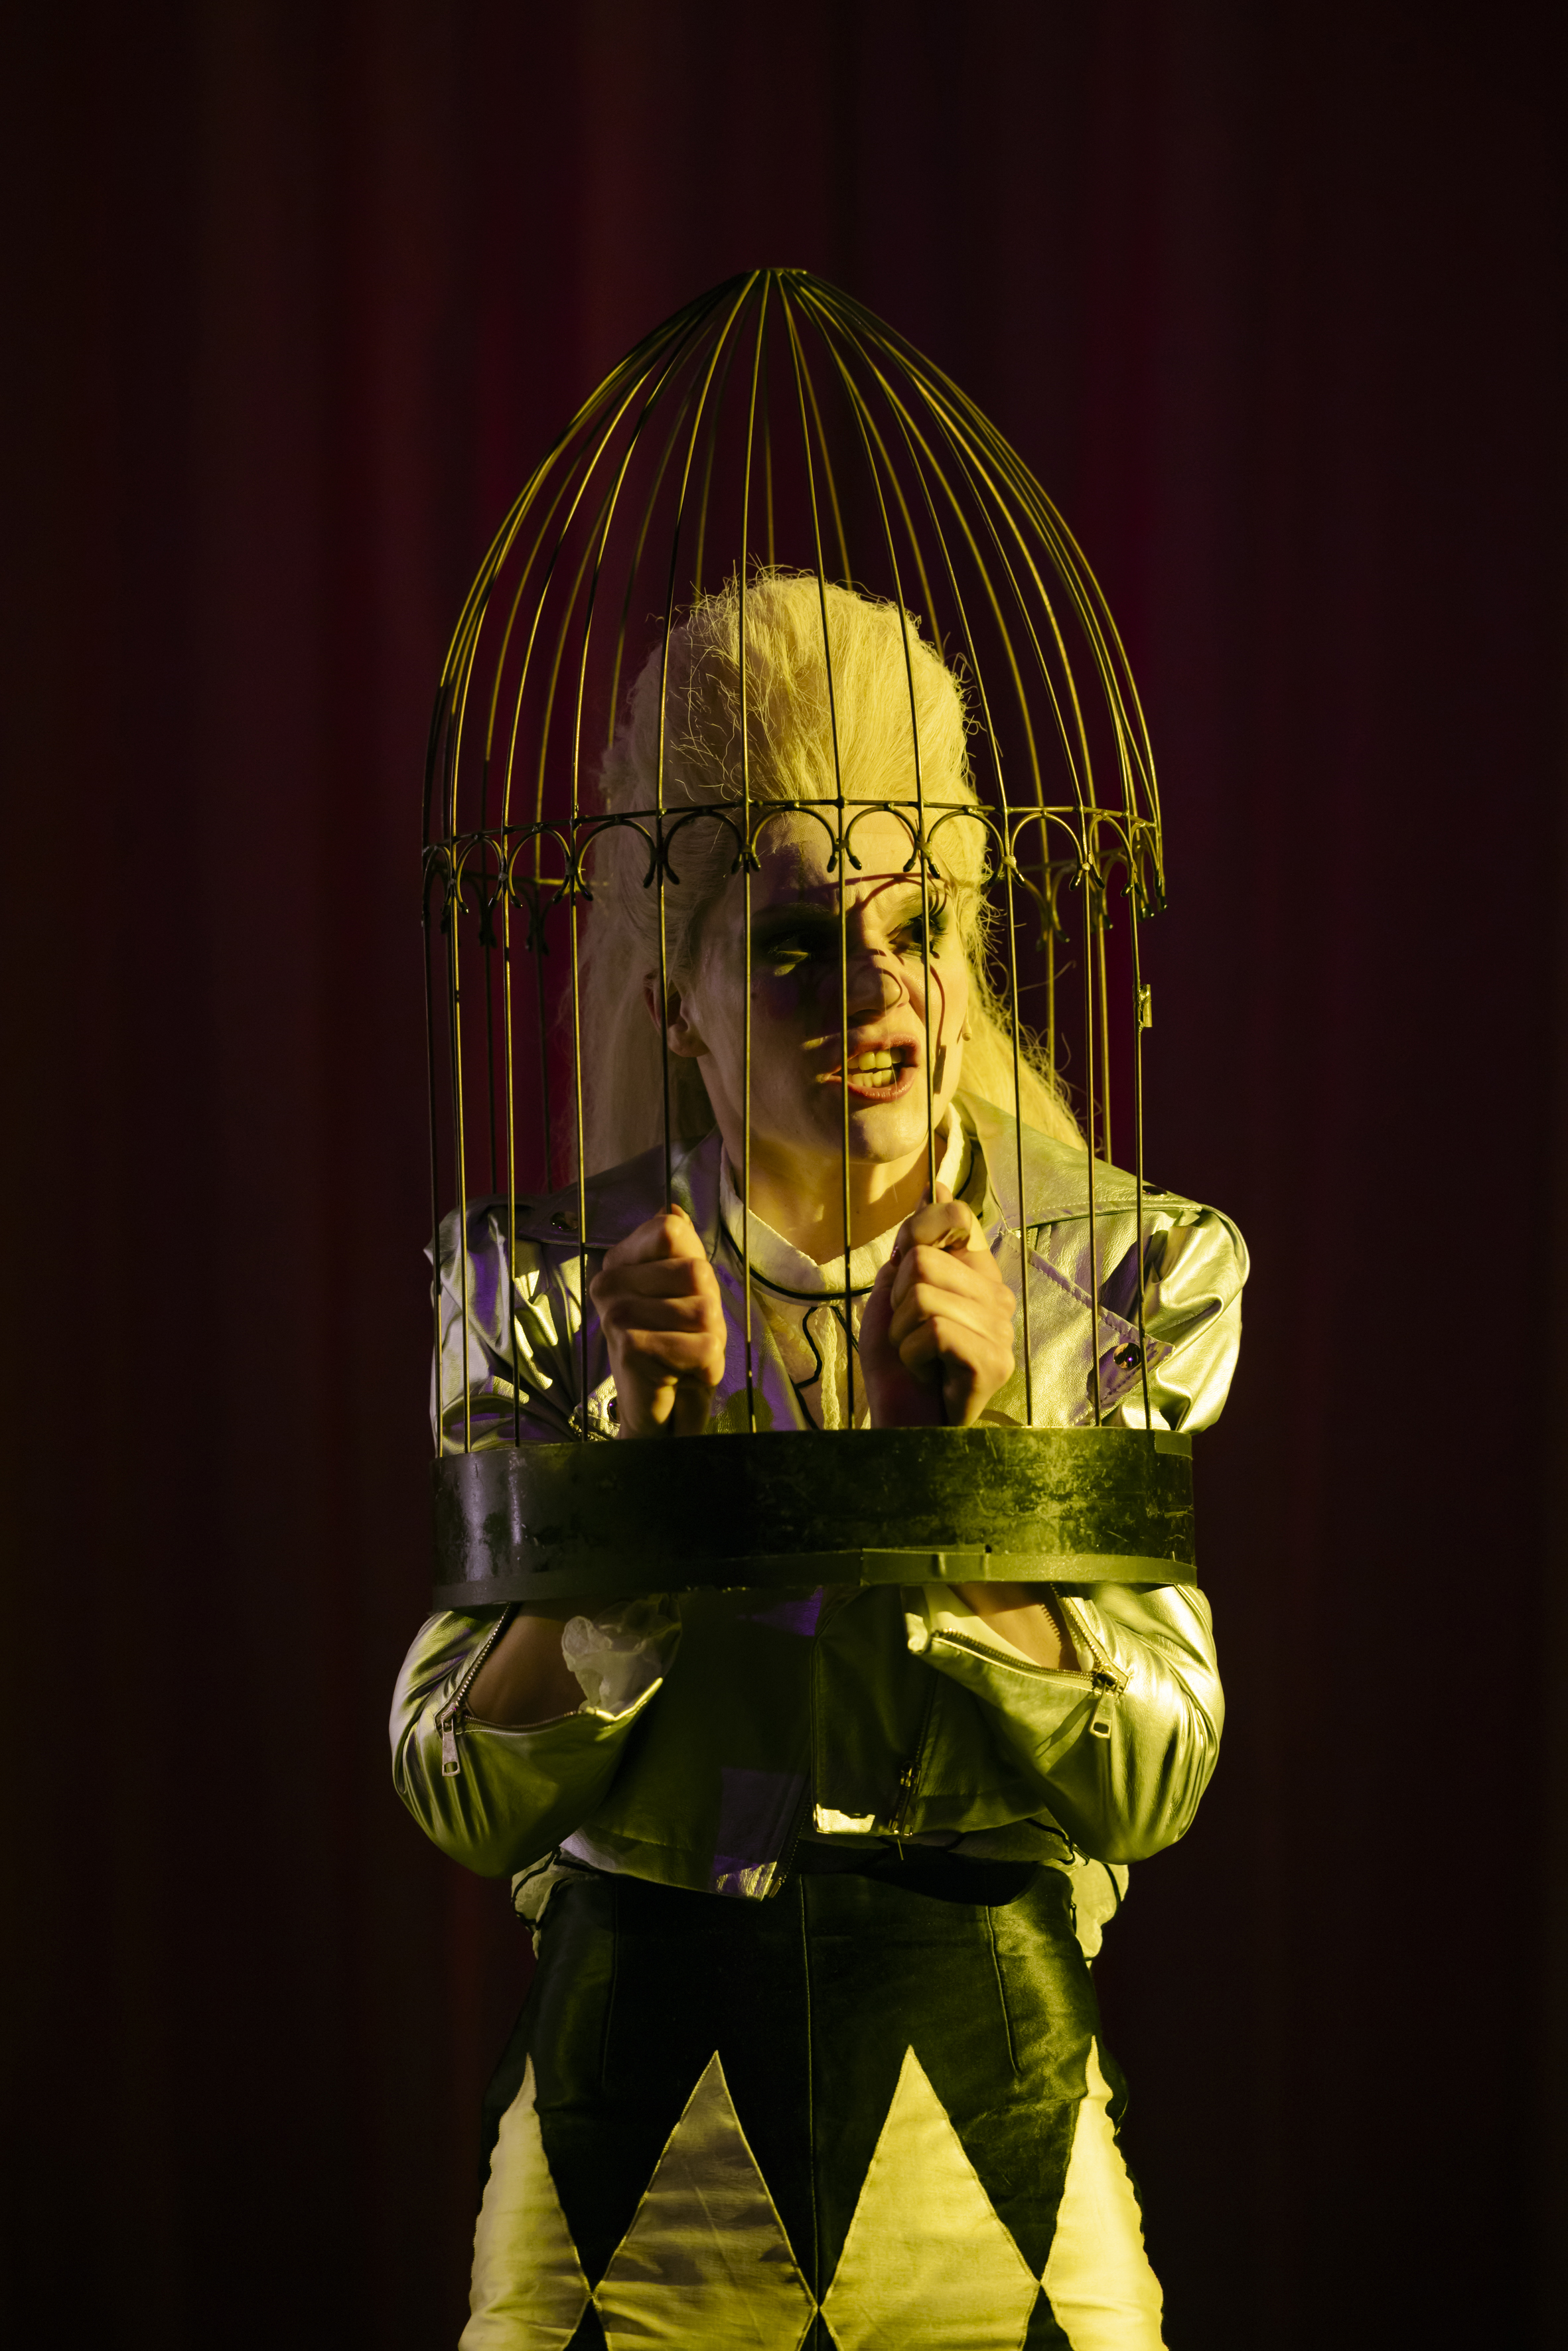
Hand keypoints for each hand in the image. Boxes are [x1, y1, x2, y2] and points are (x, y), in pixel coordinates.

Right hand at [588, 1207, 726, 1436]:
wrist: (657, 1412)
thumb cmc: (672, 1349)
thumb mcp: (684, 1293)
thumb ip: (679, 1248)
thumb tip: (672, 1207)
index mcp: (620, 1262)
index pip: (671, 1229)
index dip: (692, 1260)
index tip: (681, 1294)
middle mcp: (611, 1284)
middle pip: (695, 1271)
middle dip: (707, 1307)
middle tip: (687, 1333)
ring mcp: (617, 1315)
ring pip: (703, 1310)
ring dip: (709, 1339)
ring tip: (686, 1352)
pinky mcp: (631, 1348)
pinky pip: (702, 1348)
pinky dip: (705, 1367)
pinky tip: (682, 1373)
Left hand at [858, 1183, 1016, 1426]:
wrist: (900, 1421)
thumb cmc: (898, 1362)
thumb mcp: (893, 1292)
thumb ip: (915, 1241)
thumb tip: (936, 1182)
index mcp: (977, 1271)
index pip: (956, 1212)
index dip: (915, 1233)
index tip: (904, 1271)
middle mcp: (997, 1295)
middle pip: (924, 1258)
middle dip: (897, 1298)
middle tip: (909, 1330)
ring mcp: (1001, 1329)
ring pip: (924, 1296)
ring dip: (901, 1331)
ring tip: (917, 1354)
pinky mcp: (994, 1362)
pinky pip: (935, 1331)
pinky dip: (911, 1353)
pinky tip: (925, 1370)